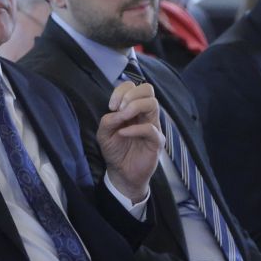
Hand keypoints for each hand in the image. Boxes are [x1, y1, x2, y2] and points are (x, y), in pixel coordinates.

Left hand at [97, 81, 163, 201]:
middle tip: (119, 108)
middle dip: (131, 94)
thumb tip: (117, 111)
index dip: (122, 91)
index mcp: (132, 109)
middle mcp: (145, 114)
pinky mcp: (156, 141)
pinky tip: (123, 133)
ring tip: (123, 117)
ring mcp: (152, 126)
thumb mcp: (104, 134)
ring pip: (153, 103)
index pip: (134, 86)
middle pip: (148, 89)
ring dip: (134, 106)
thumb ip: (108, 119)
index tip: (112, 106)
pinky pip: (151, 128)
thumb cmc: (115, 151)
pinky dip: (135, 129)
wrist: (121, 173)